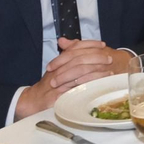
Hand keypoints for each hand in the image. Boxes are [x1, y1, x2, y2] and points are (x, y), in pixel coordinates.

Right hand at [14, 39, 130, 119]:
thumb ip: (67, 55)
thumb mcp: (59, 68)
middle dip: (96, 58)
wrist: (34, 100)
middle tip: (110, 58)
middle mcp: (59, 69)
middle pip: (79, 59)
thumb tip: (74, 42)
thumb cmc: (50, 84)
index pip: (75, 48)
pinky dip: (89, 86)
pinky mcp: (59, 95)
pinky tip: (99, 86)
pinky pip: (76, 89)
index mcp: (59, 61)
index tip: (103, 45)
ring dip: (96, 72)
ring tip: (110, 72)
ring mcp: (59, 82)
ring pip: (79, 73)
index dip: (89, 44)